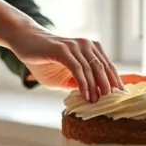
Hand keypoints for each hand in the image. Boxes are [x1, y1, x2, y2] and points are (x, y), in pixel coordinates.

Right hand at [8, 21, 122, 100]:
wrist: (24, 41)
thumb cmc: (44, 58)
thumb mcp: (64, 75)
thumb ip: (77, 82)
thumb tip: (91, 96)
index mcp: (91, 49)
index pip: (108, 66)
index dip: (116, 82)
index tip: (121, 98)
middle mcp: (86, 45)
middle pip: (104, 68)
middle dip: (110, 87)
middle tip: (113, 103)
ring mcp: (75, 46)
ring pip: (92, 69)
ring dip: (96, 88)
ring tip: (98, 103)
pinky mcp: (63, 50)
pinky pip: (78, 69)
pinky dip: (84, 84)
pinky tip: (86, 96)